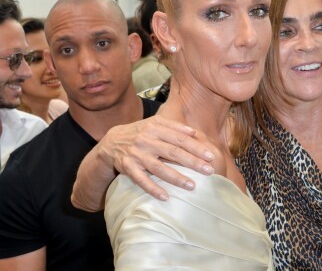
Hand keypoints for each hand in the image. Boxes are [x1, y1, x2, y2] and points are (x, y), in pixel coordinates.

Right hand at [99, 115, 216, 199]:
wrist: (111, 141)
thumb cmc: (140, 133)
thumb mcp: (155, 124)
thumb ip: (174, 126)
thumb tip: (195, 132)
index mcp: (155, 128)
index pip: (180, 138)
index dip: (196, 147)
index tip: (210, 156)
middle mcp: (146, 140)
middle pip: (173, 152)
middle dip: (192, 162)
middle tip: (208, 171)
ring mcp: (137, 155)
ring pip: (159, 168)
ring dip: (176, 178)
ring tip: (192, 186)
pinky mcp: (128, 167)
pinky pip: (141, 180)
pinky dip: (153, 189)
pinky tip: (165, 197)